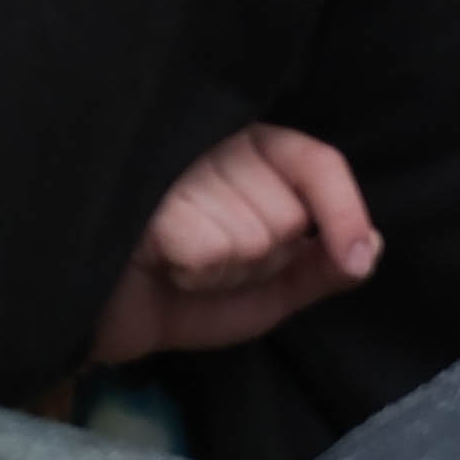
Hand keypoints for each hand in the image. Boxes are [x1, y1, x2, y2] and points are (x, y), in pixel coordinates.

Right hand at [91, 124, 381, 365]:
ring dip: (222, 270)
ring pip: (254, 237)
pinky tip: (157, 262)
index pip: (316, 162)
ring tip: (175, 262)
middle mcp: (211, 144)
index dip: (343, 210)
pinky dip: (190, 271)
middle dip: (262, 259)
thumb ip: (319, 270)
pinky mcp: (140, 190)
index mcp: (244, 152)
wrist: (90, 315)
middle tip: (206, 260)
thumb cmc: (173, 292)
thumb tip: (369, 249)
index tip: (352, 257)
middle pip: (289, 215)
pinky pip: (210, 249)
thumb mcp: (264, 289)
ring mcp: (172, 160)